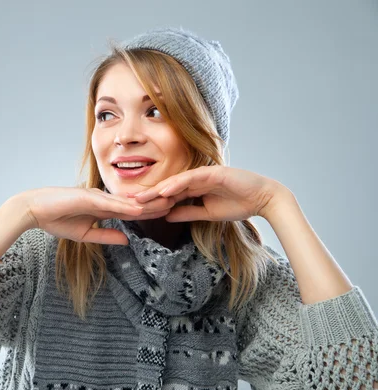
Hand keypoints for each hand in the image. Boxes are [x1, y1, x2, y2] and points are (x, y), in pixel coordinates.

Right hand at [20, 187, 174, 244]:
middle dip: (157, 202)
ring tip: (169, 202)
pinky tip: (141, 209)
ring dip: (148, 202)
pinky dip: (127, 206)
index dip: (151, 210)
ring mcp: (97, 196)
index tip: (169, 211)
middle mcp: (104, 199)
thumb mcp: (86, 234)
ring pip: (128, 201)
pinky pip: (111, 203)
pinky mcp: (88, 196)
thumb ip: (107, 235)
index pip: (132, 209)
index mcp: (104, 207)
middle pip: (135, 202)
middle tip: (180, 201)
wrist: (34, 210)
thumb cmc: (56, 219)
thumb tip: (127, 239)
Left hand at [130, 165, 281, 221]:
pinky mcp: (212, 172)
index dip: (151, 203)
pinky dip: (176, 184)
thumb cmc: (238, 204)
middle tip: (127, 203)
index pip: (168, 196)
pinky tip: (163, 191)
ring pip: (174, 181)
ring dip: (156, 190)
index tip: (135, 211)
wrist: (263, 199)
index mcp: (193, 188)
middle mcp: (195, 179)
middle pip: (166, 187)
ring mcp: (203, 174)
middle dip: (147, 195)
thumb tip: (167, 216)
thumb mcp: (207, 213)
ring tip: (140, 198)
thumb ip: (187, 213)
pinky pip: (190, 178)